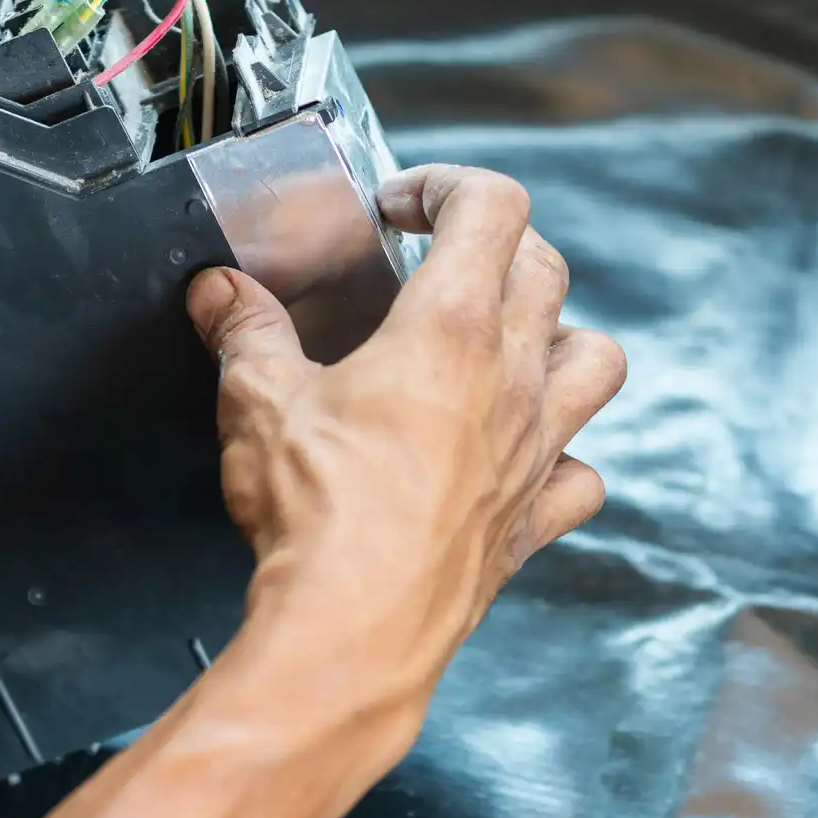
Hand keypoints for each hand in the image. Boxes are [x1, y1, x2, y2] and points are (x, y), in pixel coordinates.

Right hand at [187, 165, 624, 749]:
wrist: (354, 631)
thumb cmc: (318, 518)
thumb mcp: (256, 401)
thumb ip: (245, 332)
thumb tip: (221, 293)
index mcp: (450, 331)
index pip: (492, 208)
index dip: (447, 186)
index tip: (401, 206)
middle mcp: (511, 381)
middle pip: (546, 269)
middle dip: (496, 245)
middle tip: (440, 260)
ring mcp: (534, 450)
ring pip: (596, 361)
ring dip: (561, 336)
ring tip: (510, 342)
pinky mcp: (532, 519)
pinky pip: (582, 474)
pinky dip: (564, 457)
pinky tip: (523, 457)